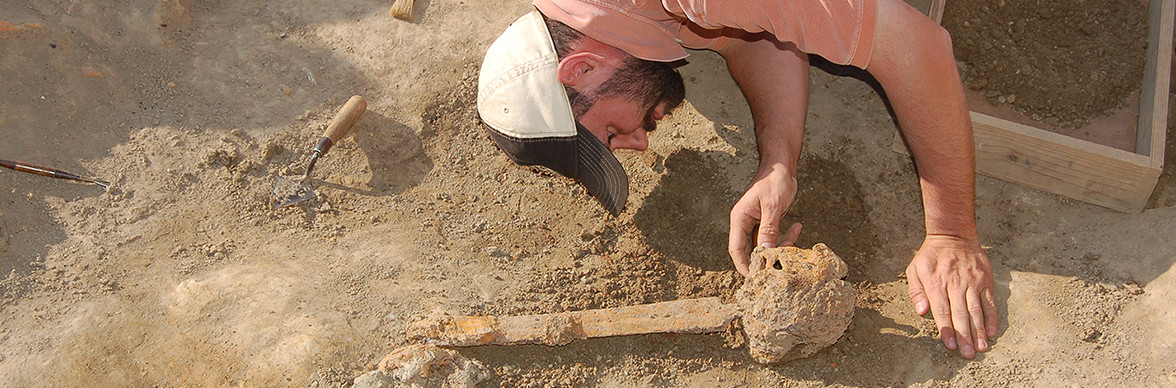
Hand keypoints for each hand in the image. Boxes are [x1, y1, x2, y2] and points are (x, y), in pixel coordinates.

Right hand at [728, 164, 801, 275]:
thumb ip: (769, 229)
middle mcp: (744, 223)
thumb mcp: (773, 205)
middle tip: (780, 266)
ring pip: (763, 246)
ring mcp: (755, 224)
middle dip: (764, 259)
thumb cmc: (774, 180)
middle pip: (749, 250)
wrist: (781, 166)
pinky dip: (785, 238)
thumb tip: (766, 252)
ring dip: (779, 247)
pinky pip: (773, 238)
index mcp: (740, 218)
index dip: (743, 265)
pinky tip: (798, 227)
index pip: (736, 248)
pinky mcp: (766, 223)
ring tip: (795, 236)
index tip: (755, 278)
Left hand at [905, 235, 997, 357]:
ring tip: (982, 348)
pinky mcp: (985, 280)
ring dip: (980, 331)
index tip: (950, 345)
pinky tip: (992, 332)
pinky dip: (992, 318)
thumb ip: (916, 291)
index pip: (942, 311)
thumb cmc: (931, 256)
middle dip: (965, 336)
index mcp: (936, 284)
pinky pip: (990, 302)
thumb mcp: (915, 269)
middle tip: (968, 354)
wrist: (954, 235)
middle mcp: (956, 284)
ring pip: (977, 310)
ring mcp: (972, 283)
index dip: (946, 329)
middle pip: (961, 314)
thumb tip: (921, 311)